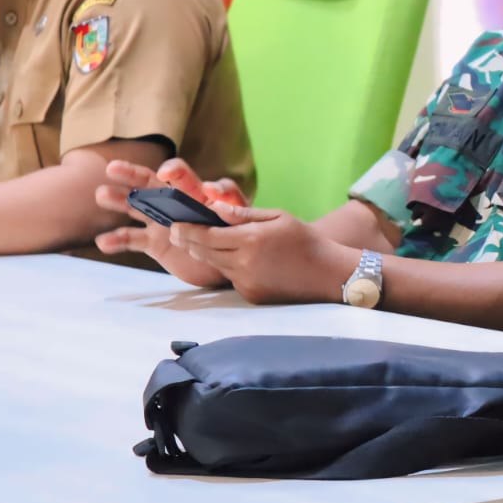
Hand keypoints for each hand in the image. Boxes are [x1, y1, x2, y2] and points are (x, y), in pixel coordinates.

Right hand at [94, 158, 247, 286]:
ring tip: (101, 195)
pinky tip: (102, 242)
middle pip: (150, 184)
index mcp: (196, 194)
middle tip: (111, 168)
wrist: (229, 265)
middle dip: (132, 174)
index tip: (166, 173)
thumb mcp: (239, 222)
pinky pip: (131, 239)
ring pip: (135, 206)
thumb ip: (231, 206)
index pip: (182, 177)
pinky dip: (116, 240)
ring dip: (118, 200)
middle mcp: (174, 203)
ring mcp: (161, 222)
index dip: (174, 171)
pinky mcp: (154, 243)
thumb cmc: (237, 239)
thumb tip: (214, 191)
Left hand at [166, 205, 358, 304]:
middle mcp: (244, 262)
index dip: (186, 229)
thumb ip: (244, 214)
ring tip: (202, 242)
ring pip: (215, 265)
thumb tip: (214, 207)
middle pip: (203, 252)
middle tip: (177, 232)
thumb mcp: (278, 216)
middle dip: (189, 241)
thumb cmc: (305, 239)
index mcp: (251, 239)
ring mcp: (246, 281)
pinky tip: (239, 259)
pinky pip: (231, 278)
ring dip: (207, 254)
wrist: (328, 273)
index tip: (174, 224)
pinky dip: (229, 267)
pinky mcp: (251, 295)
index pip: (206, 234)